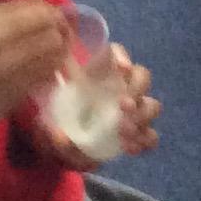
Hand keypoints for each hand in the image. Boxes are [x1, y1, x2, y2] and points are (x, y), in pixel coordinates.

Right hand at [0, 0, 69, 139]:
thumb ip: (4, 20)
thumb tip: (46, 13)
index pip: (34, 5)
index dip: (50, 11)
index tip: (52, 19)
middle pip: (49, 23)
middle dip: (60, 28)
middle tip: (61, 36)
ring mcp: (11, 64)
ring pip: (55, 46)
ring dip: (61, 48)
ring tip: (56, 52)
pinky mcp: (21, 86)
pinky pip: (51, 69)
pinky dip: (55, 66)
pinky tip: (49, 69)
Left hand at [35, 44, 160, 169]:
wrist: (60, 145)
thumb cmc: (55, 121)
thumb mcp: (48, 121)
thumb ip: (53, 128)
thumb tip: (61, 138)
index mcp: (98, 72)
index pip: (115, 53)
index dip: (122, 57)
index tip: (122, 69)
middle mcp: (120, 86)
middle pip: (142, 77)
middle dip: (137, 91)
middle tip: (123, 107)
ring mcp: (132, 109)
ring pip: (152, 105)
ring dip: (143, 116)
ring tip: (124, 132)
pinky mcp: (137, 132)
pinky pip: (150, 134)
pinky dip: (145, 140)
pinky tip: (131, 148)